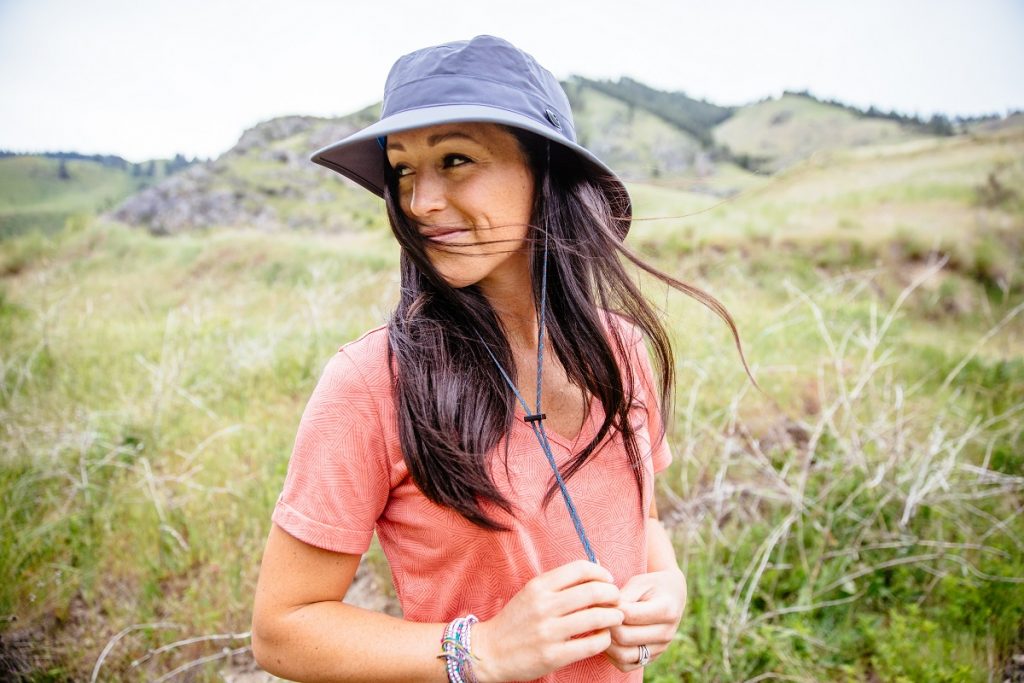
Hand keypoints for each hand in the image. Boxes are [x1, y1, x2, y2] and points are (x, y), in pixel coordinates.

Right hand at [472, 560, 624, 681]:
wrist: (489, 652)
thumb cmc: (515, 621)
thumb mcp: (531, 593)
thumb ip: (558, 583)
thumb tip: (595, 570)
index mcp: (538, 587)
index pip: (580, 569)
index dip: (601, 572)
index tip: (608, 580)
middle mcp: (544, 606)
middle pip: (593, 591)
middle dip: (612, 594)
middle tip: (617, 600)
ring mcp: (548, 632)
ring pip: (596, 617)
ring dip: (614, 616)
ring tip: (616, 617)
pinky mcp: (554, 656)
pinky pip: (591, 644)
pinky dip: (604, 638)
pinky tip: (603, 637)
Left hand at [604, 568, 686, 670]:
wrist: (672, 596)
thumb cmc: (651, 586)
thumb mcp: (639, 582)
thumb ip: (622, 596)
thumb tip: (601, 609)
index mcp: (666, 609)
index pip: (629, 615)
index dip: (610, 609)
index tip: (600, 601)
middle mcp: (667, 633)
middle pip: (625, 637)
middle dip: (606, 626)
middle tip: (596, 615)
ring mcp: (661, 648)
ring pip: (624, 655)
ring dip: (606, 643)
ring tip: (600, 628)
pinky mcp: (652, 658)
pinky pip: (626, 665)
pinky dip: (612, 656)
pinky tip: (608, 639)